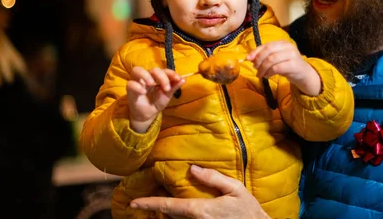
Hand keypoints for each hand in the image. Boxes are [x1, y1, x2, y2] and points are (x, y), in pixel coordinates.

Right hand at [127, 66, 184, 132]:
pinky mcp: (130, 89)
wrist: (148, 114)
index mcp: (157, 77)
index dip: (171, 73)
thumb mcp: (167, 95)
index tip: (178, 79)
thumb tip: (183, 79)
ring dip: (146, 75)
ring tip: (151, 84)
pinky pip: (130, 84)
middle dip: (161, 76)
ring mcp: (137, 82)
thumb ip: (173, 87)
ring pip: (137, 70)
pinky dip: (137, 86)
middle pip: (153, 69)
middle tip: (166, 87)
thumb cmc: (156, 102)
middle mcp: (147, 76)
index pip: (164, 70)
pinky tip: (143, 92)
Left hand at [130, 165, 268, 218]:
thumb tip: (192, 168)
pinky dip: (180, 217)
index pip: (168, 207)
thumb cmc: (248, 211)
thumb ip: (213, 178)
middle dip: (157, 209)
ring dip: (169, 214)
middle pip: (170, 216)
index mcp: (200, 210)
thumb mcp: (235, 189)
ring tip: (159, 206)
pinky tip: (177, 212)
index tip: (133, 203)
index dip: (149, 204)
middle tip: (144, 201)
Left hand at [247, 41, 320, 95]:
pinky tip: (267, 76)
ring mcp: (292, 55)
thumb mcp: (276, 59)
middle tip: (254, 68)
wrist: (304, 74)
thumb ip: (264, 56)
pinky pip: (276, 68)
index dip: (256, 51)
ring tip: (260, 74)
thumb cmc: (287, 65)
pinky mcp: (294, 65)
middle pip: (268, 50)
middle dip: (259, 59)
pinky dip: (269, 72)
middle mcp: (288, 46)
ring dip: (263, 68)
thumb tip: (250, 58)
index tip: (248, 58)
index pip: (266, 45)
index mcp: (282, 43)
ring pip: (271, 59)